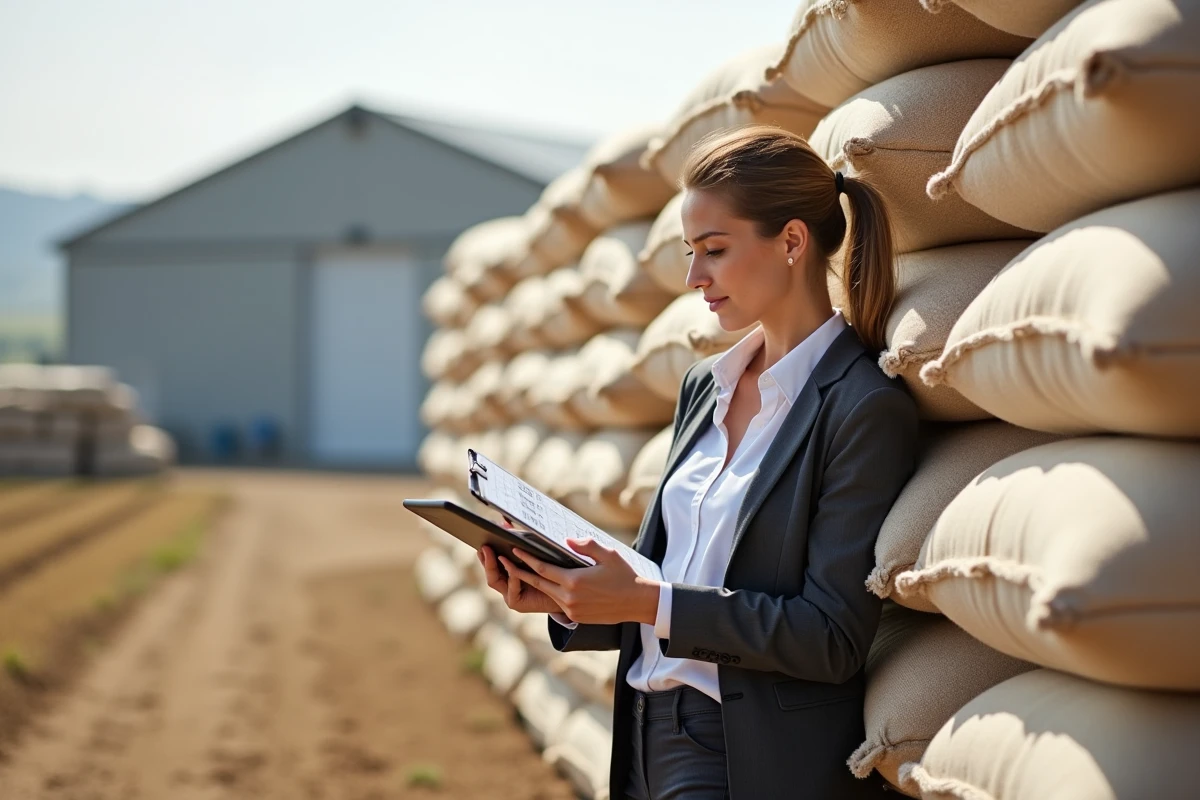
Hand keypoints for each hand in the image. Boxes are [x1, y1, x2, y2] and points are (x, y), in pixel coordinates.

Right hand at [478, 545, 564, 614]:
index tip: (483, 537)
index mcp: (509, 571)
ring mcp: (509, 594)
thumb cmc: (554, 568)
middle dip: (485, 558)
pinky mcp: (517, 603)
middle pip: (489, 571)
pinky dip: (512, 579)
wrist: (569, 593)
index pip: (491, 560)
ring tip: (494, 553)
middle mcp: (506, 583)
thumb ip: (520, 539)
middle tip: (484, 545)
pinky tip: (513, 570)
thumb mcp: (536, 551)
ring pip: (494, 580)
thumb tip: (505, 522)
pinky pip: (511, 591)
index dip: (486, 551)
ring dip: (492, 566)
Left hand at [500, 538, 659, 625]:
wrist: (638, 603)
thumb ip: (585, 545)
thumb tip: (566, 540)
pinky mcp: (577, 616)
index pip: (542, 569)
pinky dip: (550, 591)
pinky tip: (546, 583)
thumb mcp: (608, 554)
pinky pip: (558, 602)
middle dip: (520, 572)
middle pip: (538, 583)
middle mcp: (569, 597)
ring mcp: (572, 609)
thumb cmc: (624, 575)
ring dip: (533, 582)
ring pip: (547, 593)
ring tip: (520, 570)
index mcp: (574, 581)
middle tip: (504, 561)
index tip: (514, 550)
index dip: (527, 559)